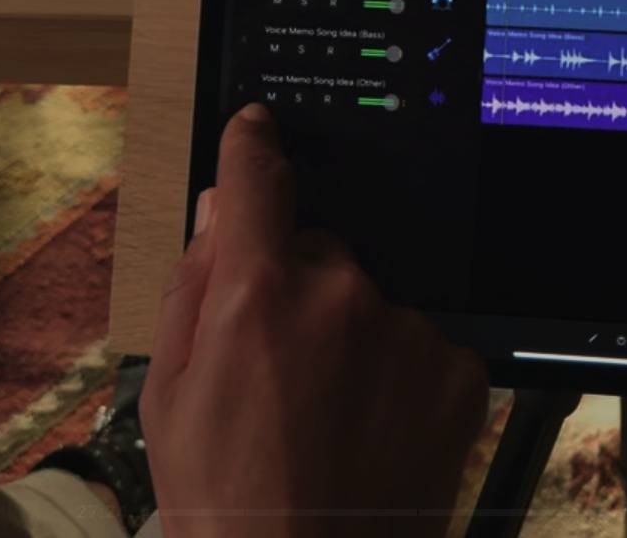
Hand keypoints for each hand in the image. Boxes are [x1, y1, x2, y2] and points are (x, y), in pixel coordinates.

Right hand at [143, 103, 489, 536]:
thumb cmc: (228, 501)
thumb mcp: (168, 396)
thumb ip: (193, 289)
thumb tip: (220, 217)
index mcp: (258, 297)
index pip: (257, 182)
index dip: (252, 146)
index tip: (257, 127)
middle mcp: (342, 298)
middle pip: (320, 252)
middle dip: (298, 289)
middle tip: (281, 371)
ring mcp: (409, 334)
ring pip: (374, 301)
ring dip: (354, 336)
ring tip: (328, 416)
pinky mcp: (458, 372)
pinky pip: (423, 343)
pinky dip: (401, 373)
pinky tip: (373, 427)